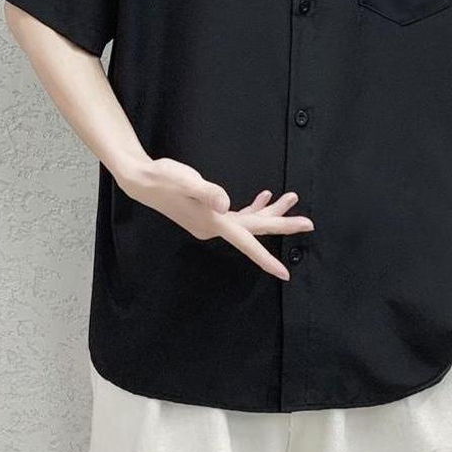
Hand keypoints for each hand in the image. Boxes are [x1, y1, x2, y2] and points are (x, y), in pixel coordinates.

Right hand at [116, 157, 313, 280]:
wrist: (143, 180)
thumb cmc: (164, 178)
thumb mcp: (185, 180)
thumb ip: (206, 191)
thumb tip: (225, 203)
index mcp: (214, 222)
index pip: (247, 243)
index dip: (267, 259)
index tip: (286, 274)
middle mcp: (215, 226)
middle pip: (255, 230)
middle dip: (282, 224)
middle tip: (309, 222)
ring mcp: (212, 222)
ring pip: (250, 222)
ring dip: (271, 212)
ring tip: (292, 198)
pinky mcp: (209, 214)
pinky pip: (239, 217)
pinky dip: (254, 208)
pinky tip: (264, 196)